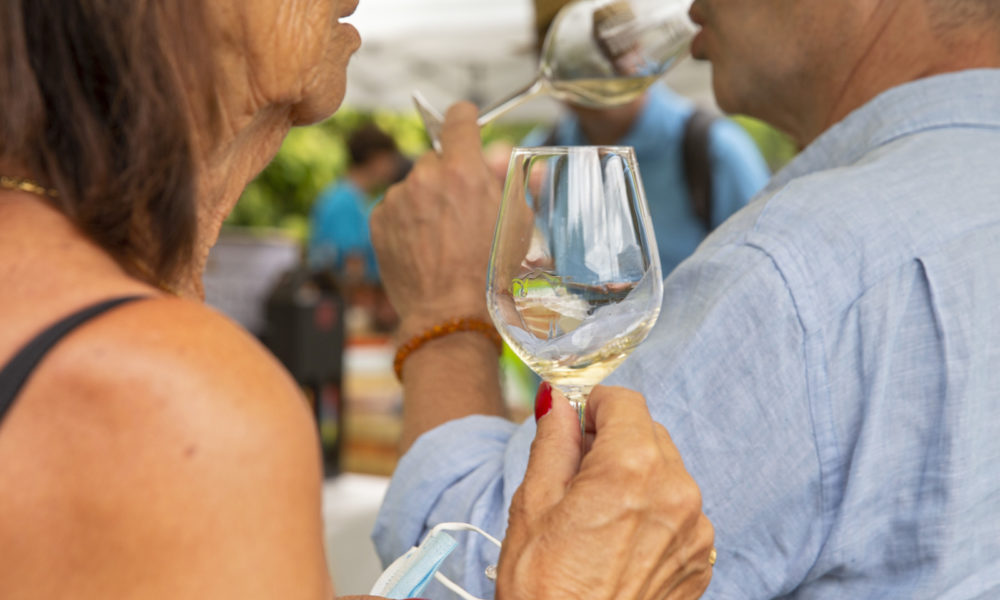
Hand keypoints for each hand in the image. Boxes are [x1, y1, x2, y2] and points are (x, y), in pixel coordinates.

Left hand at [370, 102, 500, 339]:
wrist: (448, 311)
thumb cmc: (488, 271)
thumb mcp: (514, 221)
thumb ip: (512, 178)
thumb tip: (506, 149)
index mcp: (463, 171)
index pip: (458, 119)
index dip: (464, 119)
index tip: (465, 121)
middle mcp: (425, 177)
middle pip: (436, 160)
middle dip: (448, 177)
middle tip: (462, 211)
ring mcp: (397, 198)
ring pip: (414, 185)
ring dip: (426, 200)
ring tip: (442, 237)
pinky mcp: (378, 219)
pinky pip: (395, 207)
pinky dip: (406, 220)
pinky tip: (423, 245)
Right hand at [497, 386, 714, 599]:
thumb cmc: (544, 588)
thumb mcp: (534, 502)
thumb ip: (553, 440)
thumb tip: (557, 402)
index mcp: (632, 468)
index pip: (625, 402)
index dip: (594, 406)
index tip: (575, 420)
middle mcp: (677, 491)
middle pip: (649, 433)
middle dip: (614, 439)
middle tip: (576, 471)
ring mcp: (695, 528)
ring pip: (667, 471)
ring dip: (636, 474)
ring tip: (597, 514)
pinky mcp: (701, 557)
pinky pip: (680, 510)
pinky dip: (654, 509)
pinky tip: (620, 539)